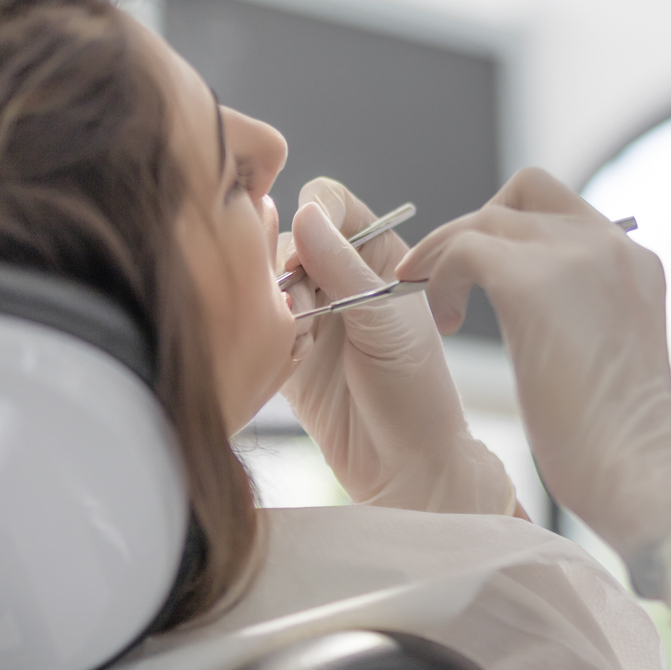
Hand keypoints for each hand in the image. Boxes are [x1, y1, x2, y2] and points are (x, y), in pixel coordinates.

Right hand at [280, 177, 514, 514]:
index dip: (313, 213)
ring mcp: (309, 311)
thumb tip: (303, 215)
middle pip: (287, 236)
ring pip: (265, 278)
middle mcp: (340, 274)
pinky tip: (294, 363)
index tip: (307, 243)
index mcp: (377, 254)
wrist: (403, 466)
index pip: (330, 202)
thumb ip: (344, 268)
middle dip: (288, 266)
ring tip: (306, 341)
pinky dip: (267, 335)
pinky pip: (255, 321)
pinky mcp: (283, 347)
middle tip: (305, 305)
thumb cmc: (415, 391)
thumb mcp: (387, 322)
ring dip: (278, 304)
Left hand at [397, 168, 670, 613]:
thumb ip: (587, 313)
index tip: (484, 278)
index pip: (563, 209)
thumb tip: (545, 317)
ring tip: (437, 308)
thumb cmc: (621, 443)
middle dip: (477, 227)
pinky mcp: (534, 282)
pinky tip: (444, 324)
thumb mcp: (611, 353)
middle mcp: (611, 245)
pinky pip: (464, 249)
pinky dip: (440, 277)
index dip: (514, 233)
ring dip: (446, 254)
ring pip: (486, 217)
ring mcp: (576, 256)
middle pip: (525, 190)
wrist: (641, 472)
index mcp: (635, 261)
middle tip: (452, 282)